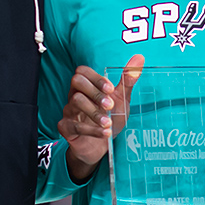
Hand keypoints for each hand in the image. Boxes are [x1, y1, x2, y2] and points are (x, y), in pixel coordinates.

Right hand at [62, 55, 138, 181]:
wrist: (100, 147)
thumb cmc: (109, 118)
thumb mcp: (121, 100)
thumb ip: (127, 80)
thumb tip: (140, 57)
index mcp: (86, 86)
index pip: (83, 71)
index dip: (96, 78)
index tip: (110, 89)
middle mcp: (74, 95)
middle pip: (76, 82)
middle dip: (95, 92)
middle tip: (110, 105)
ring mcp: (68, 111)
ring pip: (75, 102)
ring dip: (94, 112)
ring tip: (108, 122)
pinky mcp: (65, 128)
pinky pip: (75, 126)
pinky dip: (92, 130)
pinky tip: (105, 133)